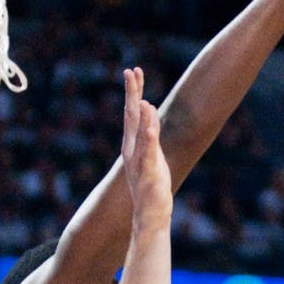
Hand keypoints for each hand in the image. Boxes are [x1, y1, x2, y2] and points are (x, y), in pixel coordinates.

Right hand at [121, 67, 172, 229]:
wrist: (150, 213)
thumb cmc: (152, 184)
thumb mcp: (153, 153)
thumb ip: (150, 132)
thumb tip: (148, 108)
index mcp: (132, 144)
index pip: (132, 112)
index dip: (133, 91)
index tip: (134, 71)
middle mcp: (132, 150)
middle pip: (131, 117)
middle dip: (132, 94)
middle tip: (130, 72)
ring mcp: (138, 162)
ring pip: (139, 134)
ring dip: (142, 115)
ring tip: (144, 97)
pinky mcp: (148, 174)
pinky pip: (148, 155)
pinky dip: (149, 140)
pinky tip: (150, 127)